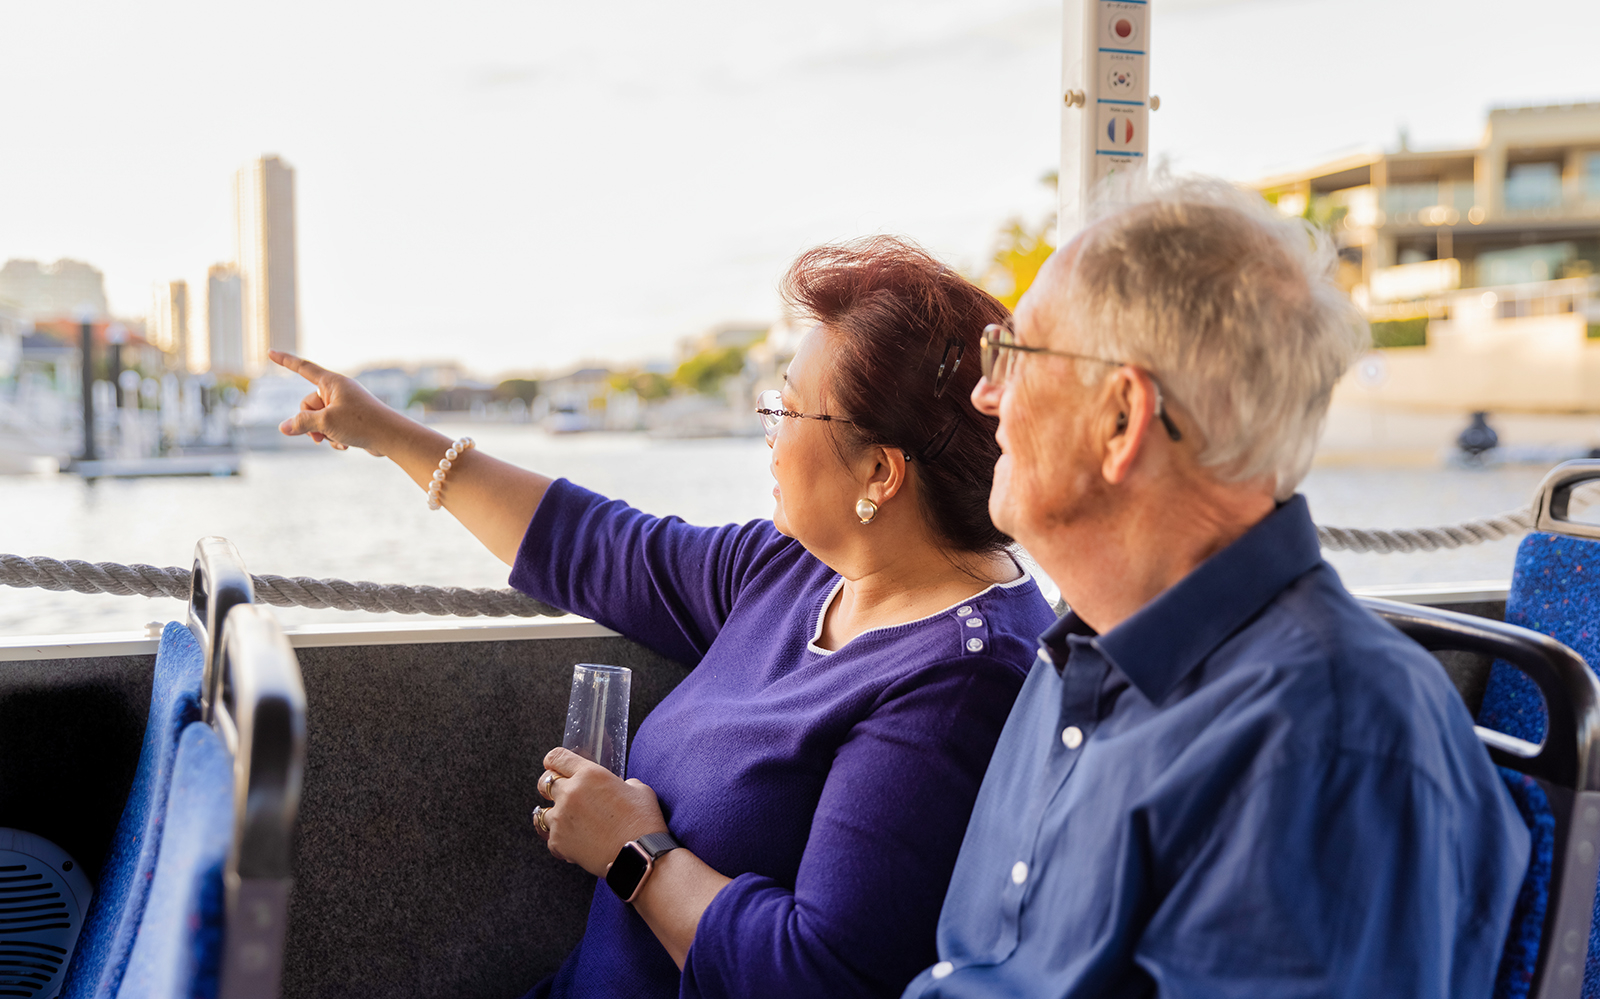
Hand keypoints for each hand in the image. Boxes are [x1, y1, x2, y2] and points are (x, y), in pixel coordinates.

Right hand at [269, 349, 399, 455]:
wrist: (391, 437)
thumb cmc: (362, 423)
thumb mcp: (326, 422)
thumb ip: (302, 423)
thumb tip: (283, 427)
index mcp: (333, 382)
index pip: (303, 368)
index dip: (285, 361)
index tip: (270, 352)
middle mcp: (338, 391)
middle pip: (307, 404)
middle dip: (310, 422)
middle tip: (321, 433)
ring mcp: (344, 405)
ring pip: (318, 419)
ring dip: (323, 433)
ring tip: (337, 438)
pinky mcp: (350, 419)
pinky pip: (331, 428)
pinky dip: (334, 437)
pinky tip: (345, 444)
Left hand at [536, 747, 667, 876]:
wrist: (639, 856)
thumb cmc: (643, 823)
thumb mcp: (639, 790)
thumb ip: (622, 784)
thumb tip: (620, 788)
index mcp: (589, 774)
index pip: (556, 758)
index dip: (553, 762)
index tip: (553, 766)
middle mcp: (570, 793)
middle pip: (543, 783)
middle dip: (550, 788)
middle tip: (563, 796)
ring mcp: (561, 818)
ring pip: (542, 813)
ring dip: (555, 817)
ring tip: (571, 825)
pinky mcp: (558, 842)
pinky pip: (550, 838)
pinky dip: (561, 840)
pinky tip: (577, 843)